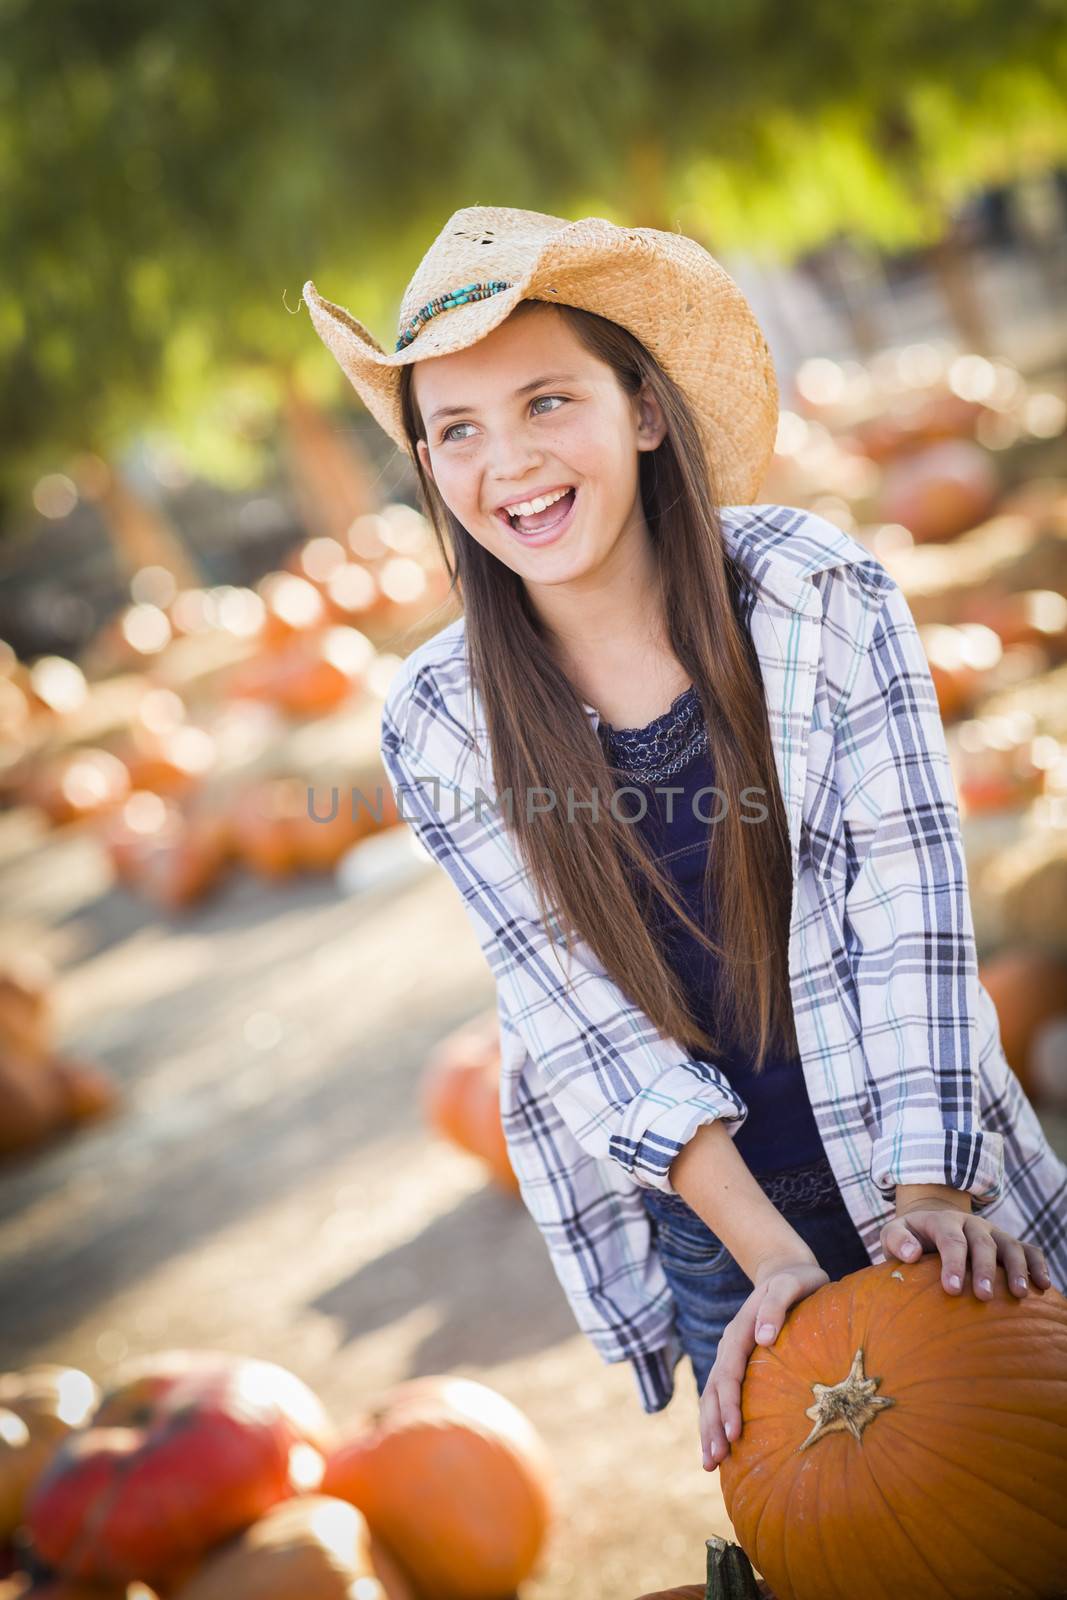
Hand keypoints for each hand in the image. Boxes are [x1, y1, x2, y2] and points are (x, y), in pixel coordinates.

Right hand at [700, 1256, 828, 1471]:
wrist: (785, 1271)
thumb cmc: (795, 1281)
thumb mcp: (790, 1285)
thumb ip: (775, 1306)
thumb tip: (762, 1337)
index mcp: (740, 1331)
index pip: (729, 1373)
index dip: (729, 1404)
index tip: (734, 1434)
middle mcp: (730, 1346)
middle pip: (713, 1390)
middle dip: (711, 1426)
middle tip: (715, 1461)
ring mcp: (731, 1357)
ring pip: (712, 1396)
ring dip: (709, 1429)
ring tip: (710, 1463)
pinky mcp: (739, 1366)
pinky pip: (721, 1396)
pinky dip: (716, 1421)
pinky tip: (721, 1446)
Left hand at [881, 1200, 1052, 1300]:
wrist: (931, 1223)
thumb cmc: (910, 1237)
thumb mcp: (894, 1233)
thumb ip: (897, 1240)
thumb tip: (910, 1254)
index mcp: (943, 1221)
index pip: (950, 1240)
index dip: (952, 1263)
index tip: (951, 1289)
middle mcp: (971, 1224)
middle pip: (982, 1243)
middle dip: (984, 1269)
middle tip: (984, 1296)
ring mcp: (993, 1233)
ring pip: (1010, 1245)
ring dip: (1017, 1268)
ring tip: (1019, 1294)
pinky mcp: (1007, 1243)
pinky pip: (1028, 1250)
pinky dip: (1038, 1265)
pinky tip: (1044, 1286)